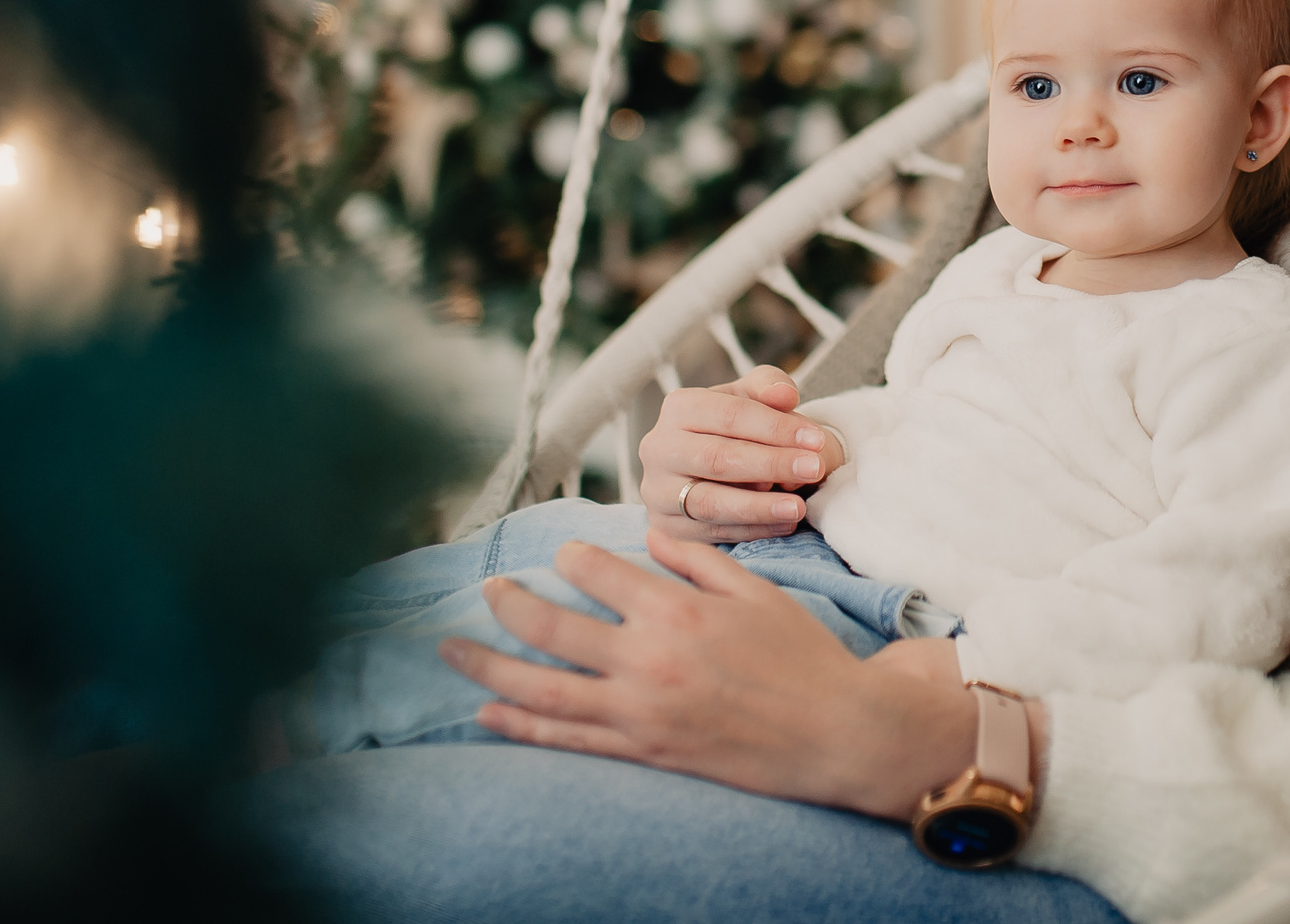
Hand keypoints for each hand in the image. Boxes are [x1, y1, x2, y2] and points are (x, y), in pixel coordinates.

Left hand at [442, 532, 981, 818]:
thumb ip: (698, 560)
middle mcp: (650, 658)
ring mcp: (642, 710)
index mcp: (678, 608)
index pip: (600, 573)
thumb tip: (652, 538)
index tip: (562, 554)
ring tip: (453, 650)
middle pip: (554, 627)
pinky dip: (522, 727)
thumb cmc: (804, 656)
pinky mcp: (645, 751)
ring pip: (544, 689)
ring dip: (491, 666)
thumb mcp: (757, 591)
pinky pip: (569, 740)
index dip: (573, 559)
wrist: (836, 732)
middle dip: (510, 605)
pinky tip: (489, 713)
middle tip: (486, 589)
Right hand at [638, 365, 846, 543]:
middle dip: (771, 464)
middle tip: (814, 469)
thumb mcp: (751, 396)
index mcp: (679, 407)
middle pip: (718, 458)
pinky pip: (710, 533)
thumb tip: (784, 394)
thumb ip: (769, 386)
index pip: (731, 415)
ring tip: (798, 507)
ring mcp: (658, 491)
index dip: (776, 427)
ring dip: (759, 507)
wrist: (711, 464)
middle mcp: (659, 449)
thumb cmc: (736, 426)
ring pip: (710, 503)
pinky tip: (784, 523)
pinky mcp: (666, 527)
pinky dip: (751, 530)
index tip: (815, 440)